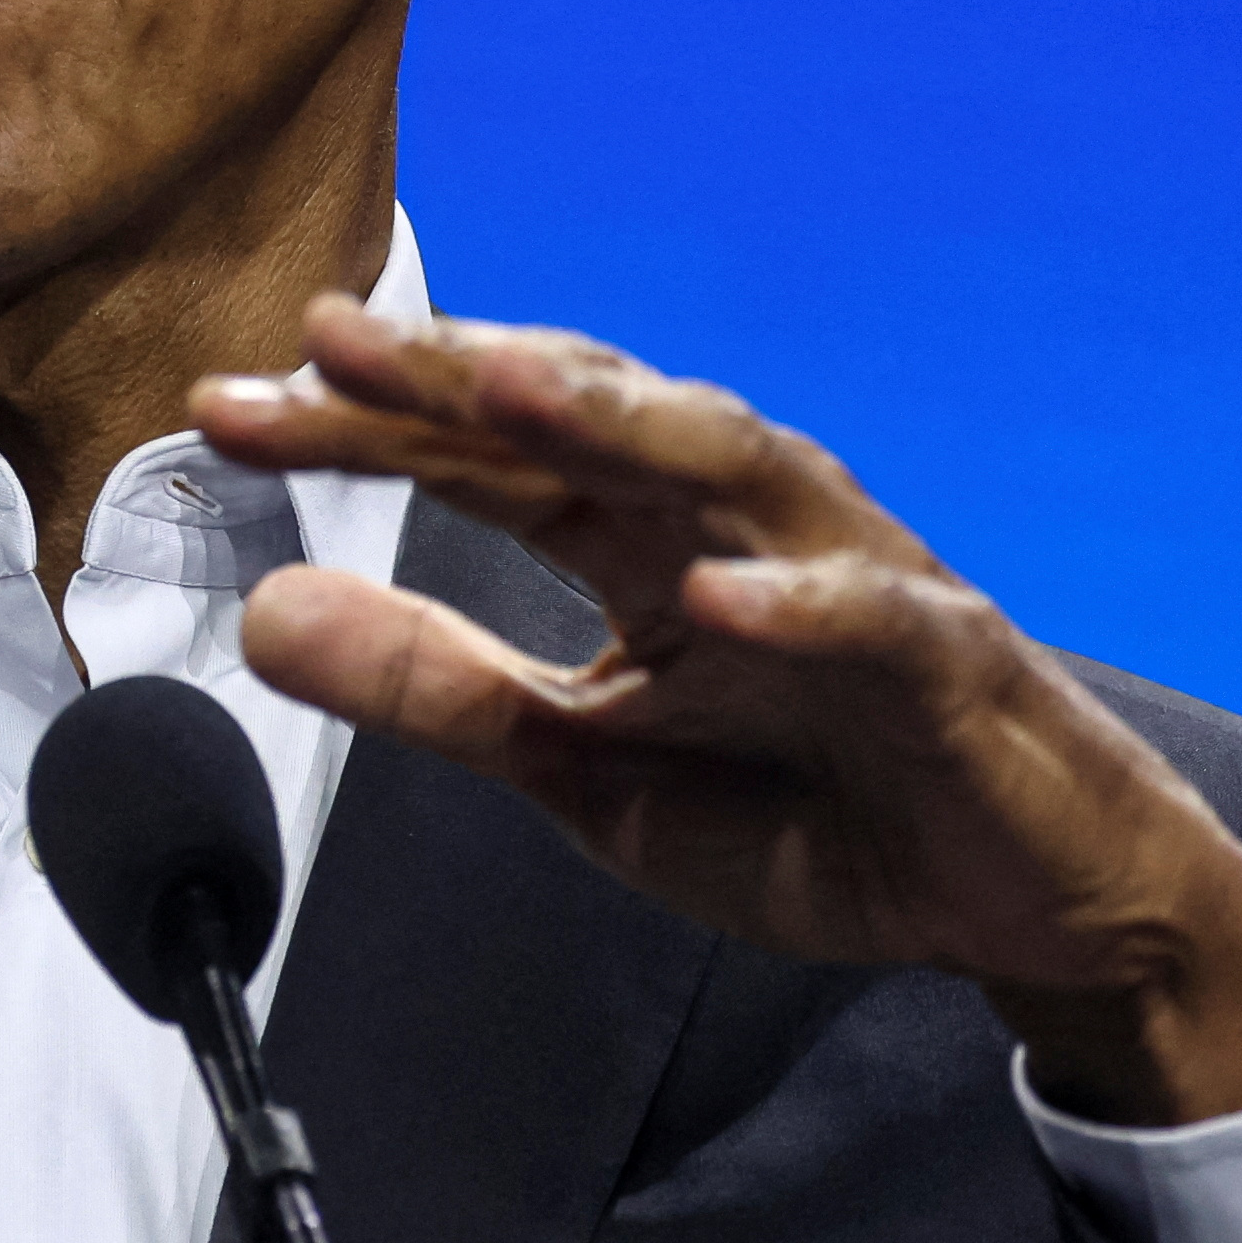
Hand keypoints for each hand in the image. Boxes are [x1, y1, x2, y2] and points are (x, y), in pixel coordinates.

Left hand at [190, 305, 1241, 1126]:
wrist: (1019, 901)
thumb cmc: (810, 812)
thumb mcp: (585, 772)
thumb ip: (435, 692)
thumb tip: (260, 615)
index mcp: (642, 546)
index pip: (483, 460)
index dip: (358, 431)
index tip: (222, 414)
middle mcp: (736, 526)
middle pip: (588, 421)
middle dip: (459, 378)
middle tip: (326, 342)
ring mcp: (850, 578)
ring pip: (734, 465)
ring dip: (620, 420)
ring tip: (502, 390)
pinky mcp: (950, 665)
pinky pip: (875, 620)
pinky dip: (803, 603)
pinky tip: (720, 602)